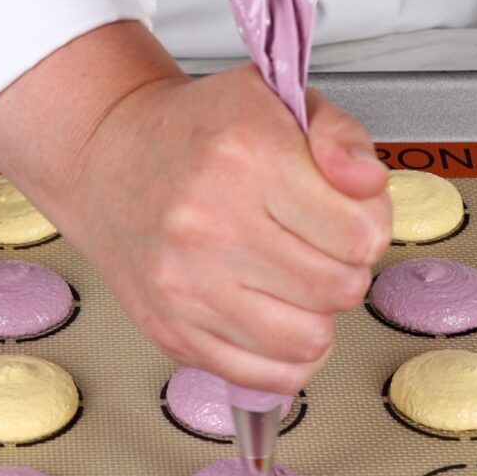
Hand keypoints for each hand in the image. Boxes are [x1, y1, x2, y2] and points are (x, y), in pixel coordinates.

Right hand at [0, 23, 390, 391]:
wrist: (109, 158)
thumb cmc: (199, 129)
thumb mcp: (277, 98)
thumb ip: (341, 135)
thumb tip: (367, 184)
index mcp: (245, 154)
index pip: (361, 234)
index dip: (368, 222)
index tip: (344, 211)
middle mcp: (209, 221)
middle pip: (341, 288)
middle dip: (345, 265)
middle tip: (317, 241)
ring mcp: (185, 282)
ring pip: (310, 340)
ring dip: (317, 311)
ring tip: (292, 274)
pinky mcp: (172, 328)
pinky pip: (268, 377)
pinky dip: (285, 354)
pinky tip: (272, 310)